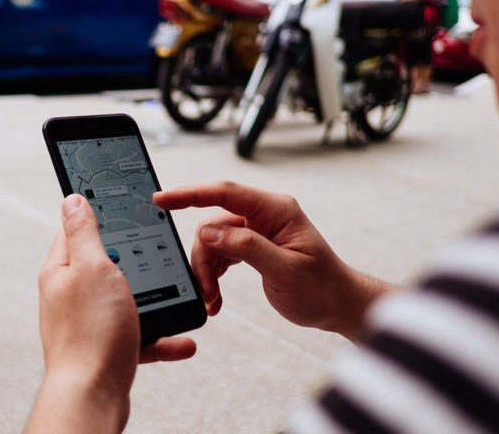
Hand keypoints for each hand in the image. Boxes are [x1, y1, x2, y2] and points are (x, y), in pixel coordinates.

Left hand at [26, 194, 195, 433]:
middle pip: (108, 266)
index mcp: (62, 272)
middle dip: (138, 263)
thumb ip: (84, 232)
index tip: (123, 206)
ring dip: (157, 302)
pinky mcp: (108, 350)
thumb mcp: (92, 267)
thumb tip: (72, 200)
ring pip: (130, 303)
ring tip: (178, 300)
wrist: (92, 397)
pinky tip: (182, 341)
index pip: (76, 231)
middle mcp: (72, 296)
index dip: (100, 216)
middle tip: (158, 257)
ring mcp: (90, 324)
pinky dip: (163, 339)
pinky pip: (141, 337)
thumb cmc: (90, 334)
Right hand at [154, 182, 393, 341]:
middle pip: (212, 224)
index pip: (224, 193)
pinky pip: (220, 252)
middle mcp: (264, 214)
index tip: (161, 199)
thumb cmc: (321, 287)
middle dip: (203, 258)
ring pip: (212, 241)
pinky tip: (216, 297)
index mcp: (276, 209)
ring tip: (212, 299)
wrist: (337, 305)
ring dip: (207, 271)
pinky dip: (214, 275)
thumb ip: (246, 247)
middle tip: (206, 291)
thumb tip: (208, 232)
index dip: (190, 194)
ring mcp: (257, 229)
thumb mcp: (284, 270)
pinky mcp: (251, 244)